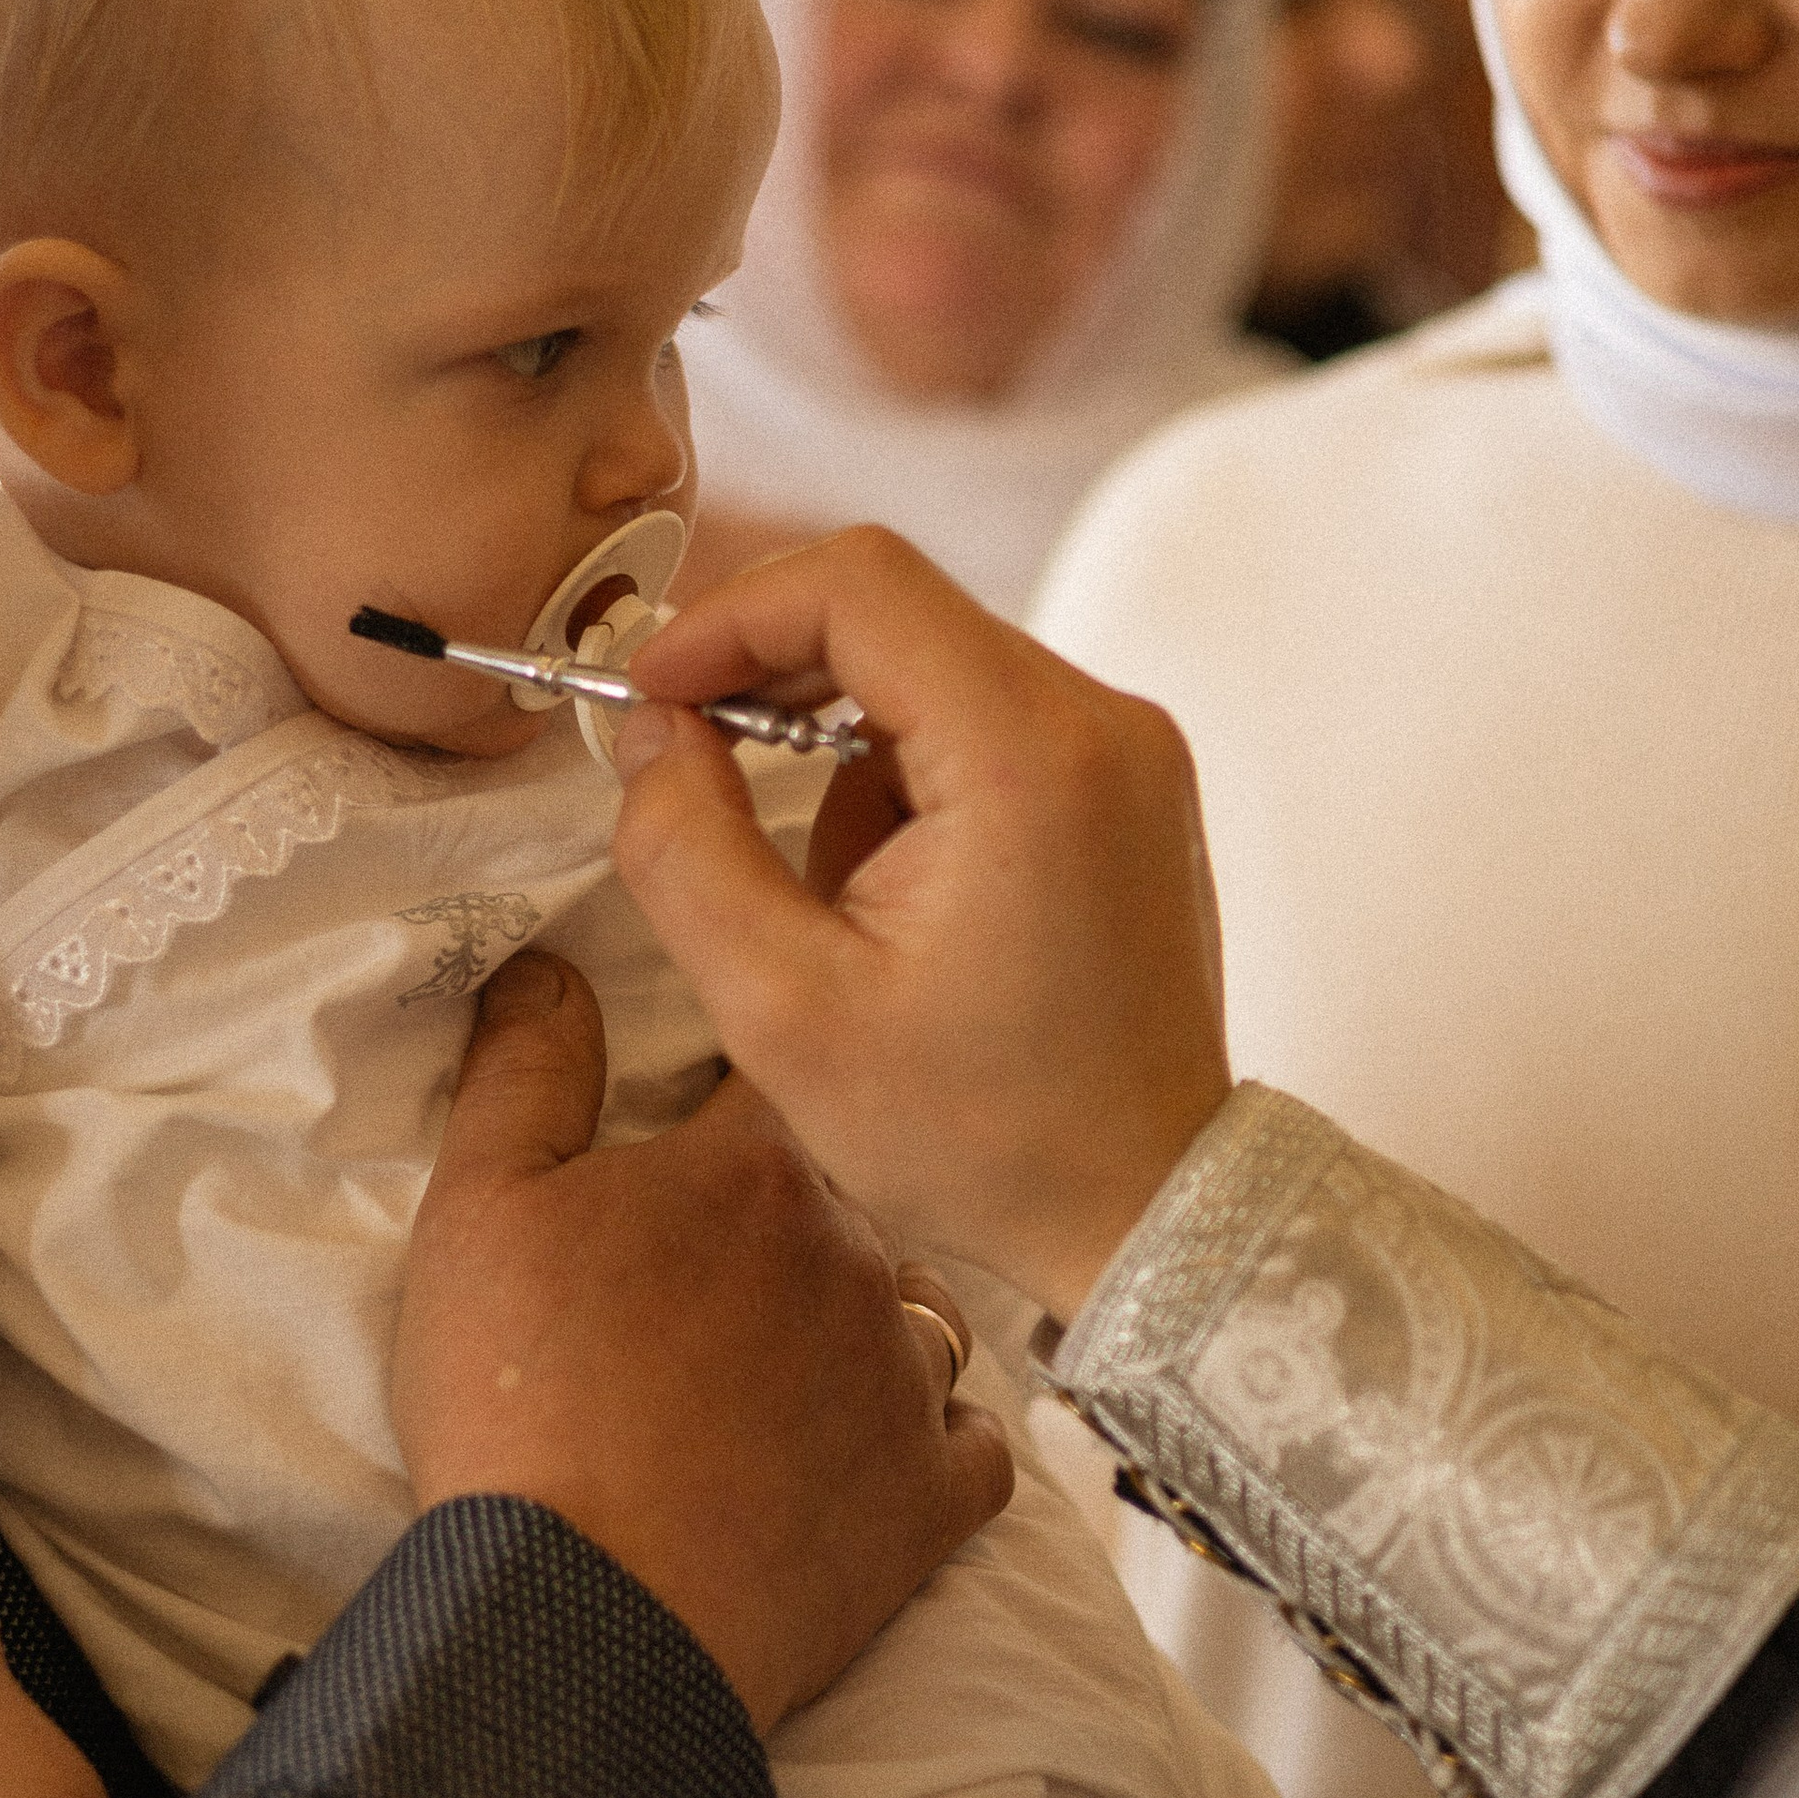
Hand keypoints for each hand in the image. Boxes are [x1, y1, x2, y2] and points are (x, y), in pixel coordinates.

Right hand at [392, 951, 1013, 1732]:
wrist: (581, 1625)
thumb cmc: (519, 1404)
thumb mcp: (481, 1207)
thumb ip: (526, 1066)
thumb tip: (551, 960)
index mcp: (757, 1168)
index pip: (771, 1086)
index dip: (729, 1113)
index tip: (694, 1147)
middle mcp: (859, 1254)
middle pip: (844, 1201)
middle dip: (789, 1223)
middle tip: (709, 1281)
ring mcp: (908, 1382)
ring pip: (915, 1311)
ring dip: (864, 1323)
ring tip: (783, 1368)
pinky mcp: (934, 1503)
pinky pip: (974, 1445)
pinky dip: (929, 1442)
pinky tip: (868, 1453)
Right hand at [613, 529, 1234, 1320]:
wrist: (1143, 1215)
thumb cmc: (980, 1137)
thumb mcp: (781, 1011)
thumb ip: (686, 848)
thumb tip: (655, 734)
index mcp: (1030, 756)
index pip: (859, 582)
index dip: (731, 616)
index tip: (655, 696)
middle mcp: (1103, 721)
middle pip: (898, 608)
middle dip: (773, 675)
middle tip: (688, 765)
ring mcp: (1133, 749)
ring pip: (935, 662)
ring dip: (842, 740)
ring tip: (826, 894)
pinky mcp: (1133, 784)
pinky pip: (988, 717)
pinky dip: (909, 769)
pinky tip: (890, 894)